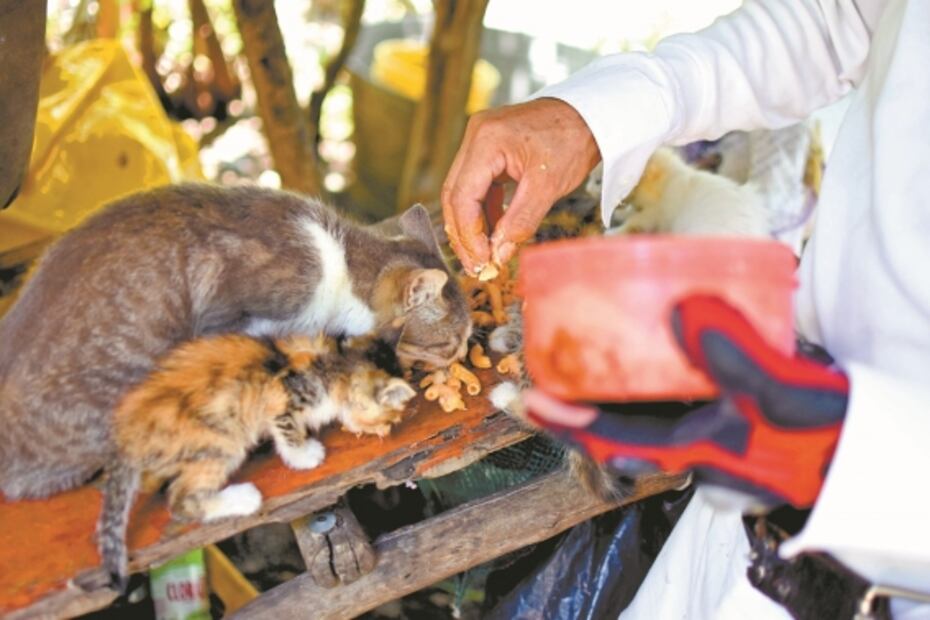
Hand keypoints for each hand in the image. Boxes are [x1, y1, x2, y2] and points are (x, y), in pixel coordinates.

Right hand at [441, 98, 600, 274]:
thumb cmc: (573, 142)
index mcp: (486, 141)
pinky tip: (493, 233)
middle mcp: (475, 137)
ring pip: (461, 192)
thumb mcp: (547, 187)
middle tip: (476, 266)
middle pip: (454, 195)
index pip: (461, 197)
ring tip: (483, 255)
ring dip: (471, 225)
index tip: (481, 262)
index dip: (468, 234)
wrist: (590, 115)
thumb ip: (520, 222)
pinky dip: (482, 211)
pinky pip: (477, 185)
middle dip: (463, 234)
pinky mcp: (488, 149)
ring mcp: (479, 141)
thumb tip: (498, 255)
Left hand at [525, 295, 849, 507]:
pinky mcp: (698, 383)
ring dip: (578, 362)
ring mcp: (684, 406)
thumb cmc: (821, 428)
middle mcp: (675, 429)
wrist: (854, 431)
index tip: (523, 397)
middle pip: (599, 412)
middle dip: (553, 388)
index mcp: (685, 446)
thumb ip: (737, 357)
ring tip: (542, 331)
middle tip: (511, 356)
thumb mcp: (783, 395)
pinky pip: (647, 368)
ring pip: (618, 388)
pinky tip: (610, 316)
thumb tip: (683, 308)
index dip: (562, 421)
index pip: (609, 439)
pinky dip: (621, 345)